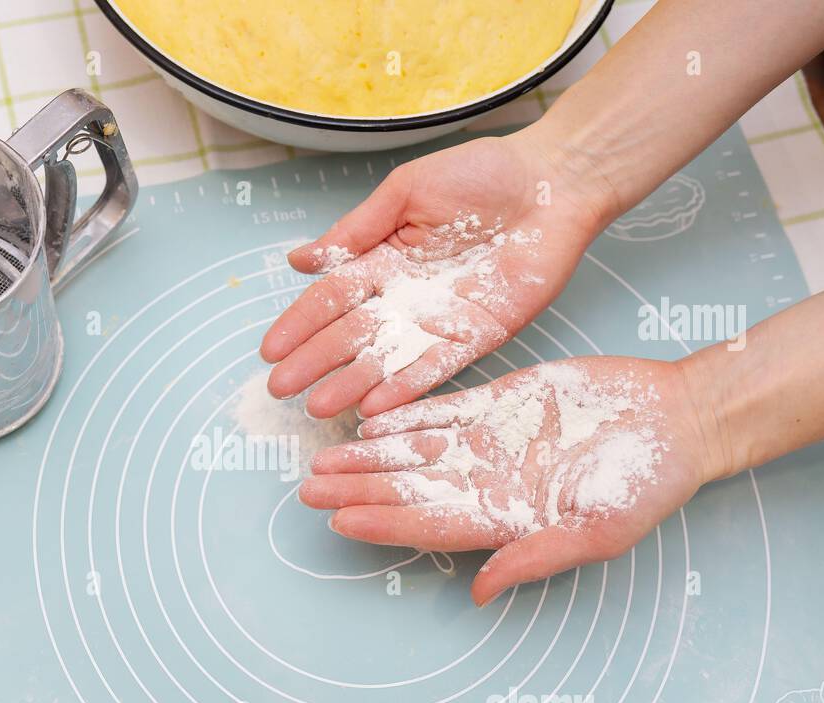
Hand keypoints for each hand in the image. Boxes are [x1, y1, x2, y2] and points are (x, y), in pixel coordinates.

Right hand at [260, 129, 610, 419]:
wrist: (553, 183)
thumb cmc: (483, 174)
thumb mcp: (407, 190)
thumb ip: (357, 229)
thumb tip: (298, 260)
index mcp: (382, 260)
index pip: (330, 299)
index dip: (299, 324)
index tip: (269, 351)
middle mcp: (405, 298)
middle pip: (350, 336)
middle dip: (315, 363)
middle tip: (281, 391)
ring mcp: (439, 321)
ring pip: (388, 360)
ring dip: (353, 384)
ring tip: (320, 407)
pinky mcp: (478, 336)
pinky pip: (438, 368)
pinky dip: (407, 387)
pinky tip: (375, 407)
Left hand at [298, 357, 711, 605]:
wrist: (677, 420)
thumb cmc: (648, 484)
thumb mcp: (598, 531)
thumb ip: (536, 557)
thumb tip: (478, 593)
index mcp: (506, 521)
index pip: (430, 524)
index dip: (382, 522)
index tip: (338, 519)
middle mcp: (489, 485)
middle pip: (409, 490)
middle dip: (358, 491)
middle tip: (306, 490)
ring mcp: (491, 444)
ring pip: (415, 451)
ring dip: (368, 456)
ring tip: (322, 457)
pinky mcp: (501, 405)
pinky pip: (443, 412)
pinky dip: (405, 415)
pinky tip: (367, 420)